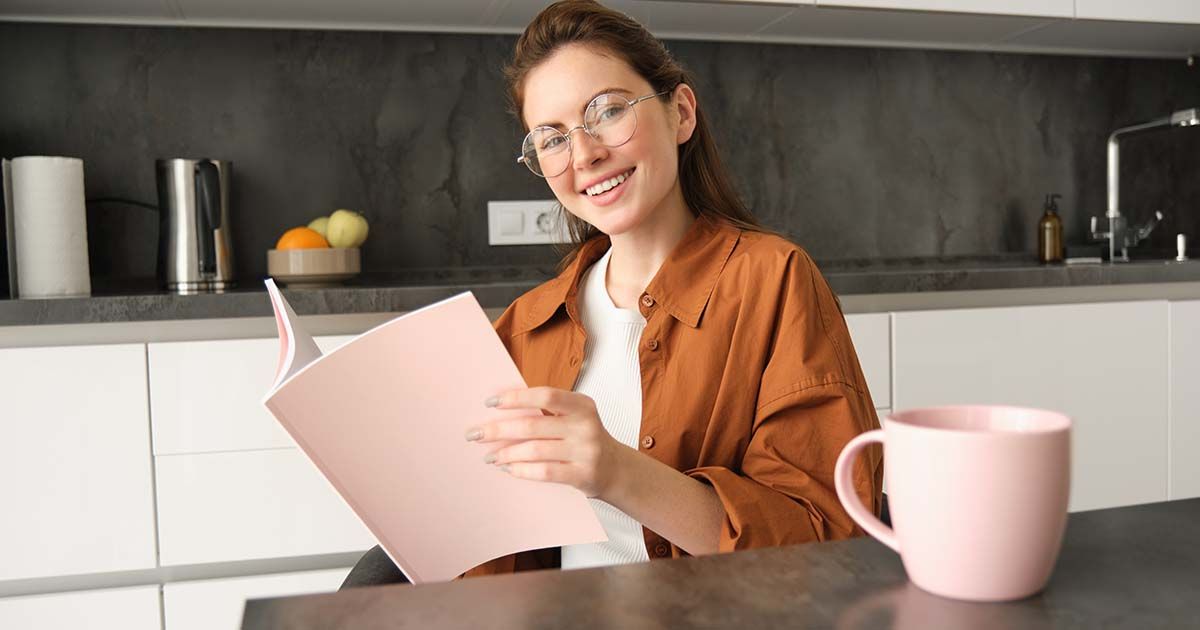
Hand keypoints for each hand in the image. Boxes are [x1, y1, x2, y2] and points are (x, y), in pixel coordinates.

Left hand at [465, 386, 624, 498]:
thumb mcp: (574, 417)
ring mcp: (586, 452)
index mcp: (582, 405)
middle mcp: (586, 426)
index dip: (516, 398)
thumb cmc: (585, 439)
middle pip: (533, 425)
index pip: (545, 396)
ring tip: (489, 456)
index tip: (490, 402)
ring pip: (535, 450)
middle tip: (475, 434)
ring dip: (506, 453)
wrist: (616, 469)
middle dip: (499, 430)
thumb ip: (547, 411)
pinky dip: (522, 470)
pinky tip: (508, 468)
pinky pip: (545, 472)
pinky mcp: (583, 475)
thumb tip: (501, 408)